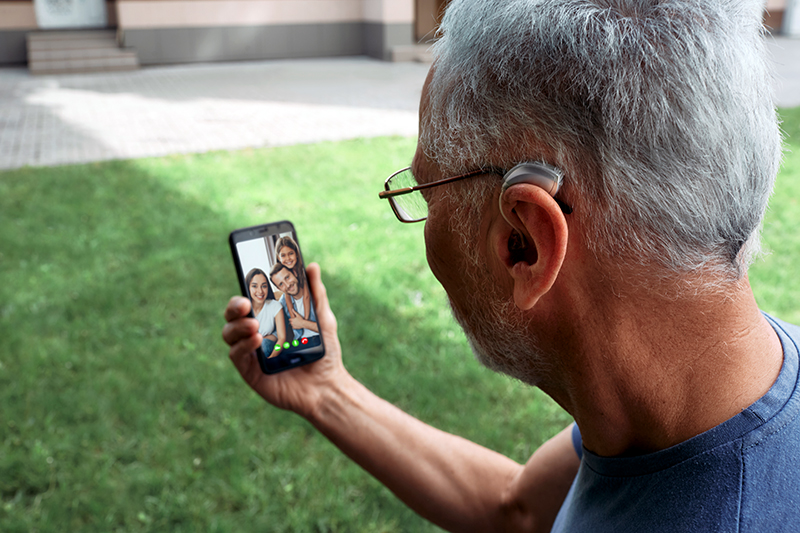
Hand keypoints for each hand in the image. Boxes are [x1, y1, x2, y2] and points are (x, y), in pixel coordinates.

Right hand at [222, 263, 346, 418]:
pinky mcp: (250, 372)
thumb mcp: (322, 319)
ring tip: (254, 324)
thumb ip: (315, 294)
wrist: (328, 386)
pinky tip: (256, 339)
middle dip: (234, 306)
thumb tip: (312, 266)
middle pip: (234, 315)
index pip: (250, 299)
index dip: (245, 288)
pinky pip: (237, 355)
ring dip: (238, 326)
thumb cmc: (324, 352)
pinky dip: (243, 345)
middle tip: (245, 303)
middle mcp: (256, 333)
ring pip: (230, 334)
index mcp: (270, 318)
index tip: (248, 277)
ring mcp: (251, 353)